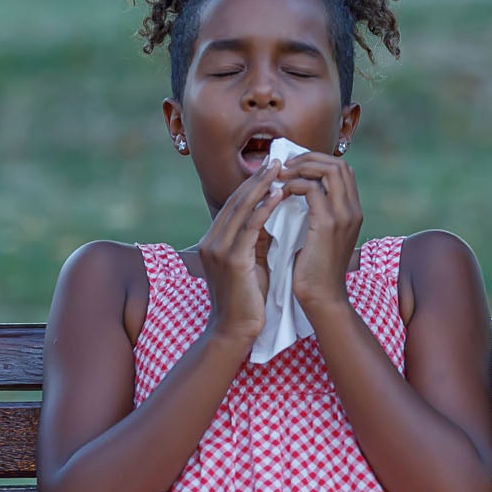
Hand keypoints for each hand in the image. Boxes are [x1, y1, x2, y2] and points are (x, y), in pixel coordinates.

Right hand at [198, 161, 290, 347]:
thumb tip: (270, 219)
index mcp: (213, 241)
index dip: (252, 185)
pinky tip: (279, 195)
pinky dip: (265, 208)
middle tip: (277, 158)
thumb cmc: (246, 302)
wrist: (234, 333)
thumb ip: (255, 241)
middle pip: (236, 200)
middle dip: (258, 178)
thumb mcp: (250, 264)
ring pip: (242, 208)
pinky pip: (251, 226)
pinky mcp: (232, 259)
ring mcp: (219, 249)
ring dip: (262, 186)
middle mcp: (211, 241)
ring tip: (280, 168)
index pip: (234, 205)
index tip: (271, 168)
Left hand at [273, 152, 362, 314]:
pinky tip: (280, 194)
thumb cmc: (313, 270)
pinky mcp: (328, 224)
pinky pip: (311, 189)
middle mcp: (353, 209)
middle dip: (308, 159)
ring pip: (328, 169)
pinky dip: (294, 185)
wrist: (321, 298)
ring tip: (280, 176)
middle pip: (338, 163)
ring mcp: (344, 215)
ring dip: (301, 168)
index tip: (293, 167)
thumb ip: (315, 213)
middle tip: (284, 166)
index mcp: (352, 211)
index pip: (342, 170)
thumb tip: (295, 191)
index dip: (317, 162)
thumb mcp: (318, 236)